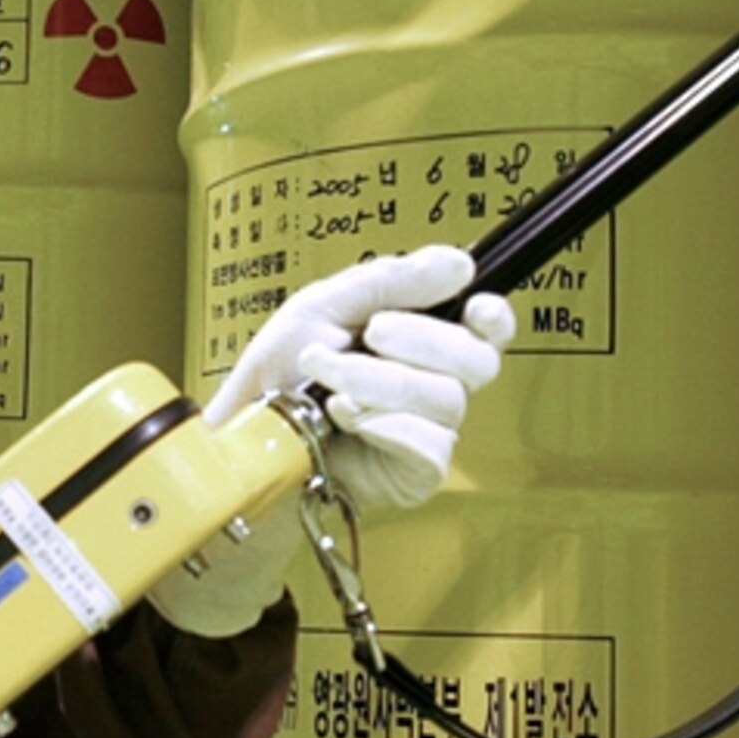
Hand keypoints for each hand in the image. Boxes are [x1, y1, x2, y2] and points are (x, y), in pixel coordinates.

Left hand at [149, 246, 512, 637]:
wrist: (244, 435)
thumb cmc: (279, 375)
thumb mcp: (324, 306)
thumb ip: (390, 281)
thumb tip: (458, 264)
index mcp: (423, 340)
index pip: (488, 330)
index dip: (495, 318)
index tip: (475, 306)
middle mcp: (435, 385)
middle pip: (477, 360)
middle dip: (419, 338)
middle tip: (369, 333)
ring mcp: (429, 431)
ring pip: (446, 399)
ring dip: (378, 379)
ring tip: (328, 377)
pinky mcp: (415, 474)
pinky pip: (429, 444)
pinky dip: (382, 423)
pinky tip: (343, 417)